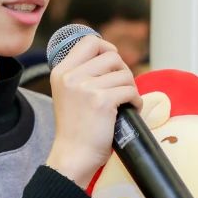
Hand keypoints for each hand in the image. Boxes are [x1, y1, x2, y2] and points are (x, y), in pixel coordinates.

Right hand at [45, 36, 142, 187]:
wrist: (72, 156)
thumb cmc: (75, 129)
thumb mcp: (68, 94)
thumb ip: (82, 74)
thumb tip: (112, 56)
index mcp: (61, 71)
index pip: (89, 41)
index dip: (107, 48)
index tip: (113, 64)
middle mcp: (71, 76)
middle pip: (112, 56)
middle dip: (123, 71)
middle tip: (122, 89)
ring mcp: (86, 87)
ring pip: (124, 74)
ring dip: (131, 89)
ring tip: (125, 103)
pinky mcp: (102, 101)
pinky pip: (130, 91)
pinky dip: (136, 101)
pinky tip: (129, 110)